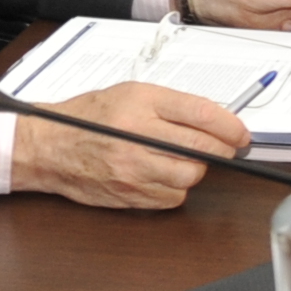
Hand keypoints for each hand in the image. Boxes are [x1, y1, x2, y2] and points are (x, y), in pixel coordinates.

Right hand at [11, 82, 246, 207]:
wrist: (48, 146)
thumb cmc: (88, 117)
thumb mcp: (132, 93)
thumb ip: (173, 105)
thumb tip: (216, 120)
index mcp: (141, 104)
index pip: (201, 114)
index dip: (230, 126)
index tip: (241, 133)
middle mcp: (137, 135)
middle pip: (201, 148)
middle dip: (223, 149)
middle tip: (228, 148)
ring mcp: (132, 168)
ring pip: (190, 176)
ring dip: (197, 170)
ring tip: (187, 159)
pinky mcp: (128, 194)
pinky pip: (171, 197)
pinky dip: (176, 188)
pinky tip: (166, 175)